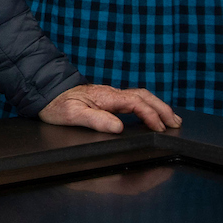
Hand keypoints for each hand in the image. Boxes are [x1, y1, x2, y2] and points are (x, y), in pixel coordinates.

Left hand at [38, 82, 178, 134]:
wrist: (46, 93)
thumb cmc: (56, 105)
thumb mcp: (72, 115)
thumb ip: (95, 120)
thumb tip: (117, 127)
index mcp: (106, 97)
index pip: (136, 104)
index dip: (151, 116)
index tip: (160, 128)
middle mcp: (111, 93)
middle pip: (145, 97)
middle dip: (163, 110)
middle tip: (176, 123)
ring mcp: (111, 95)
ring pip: (142, 97)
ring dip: (159, 107)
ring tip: (172, 119)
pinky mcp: (109, 99)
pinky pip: (135, 100)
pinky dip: (149, 106)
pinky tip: (152, 115)